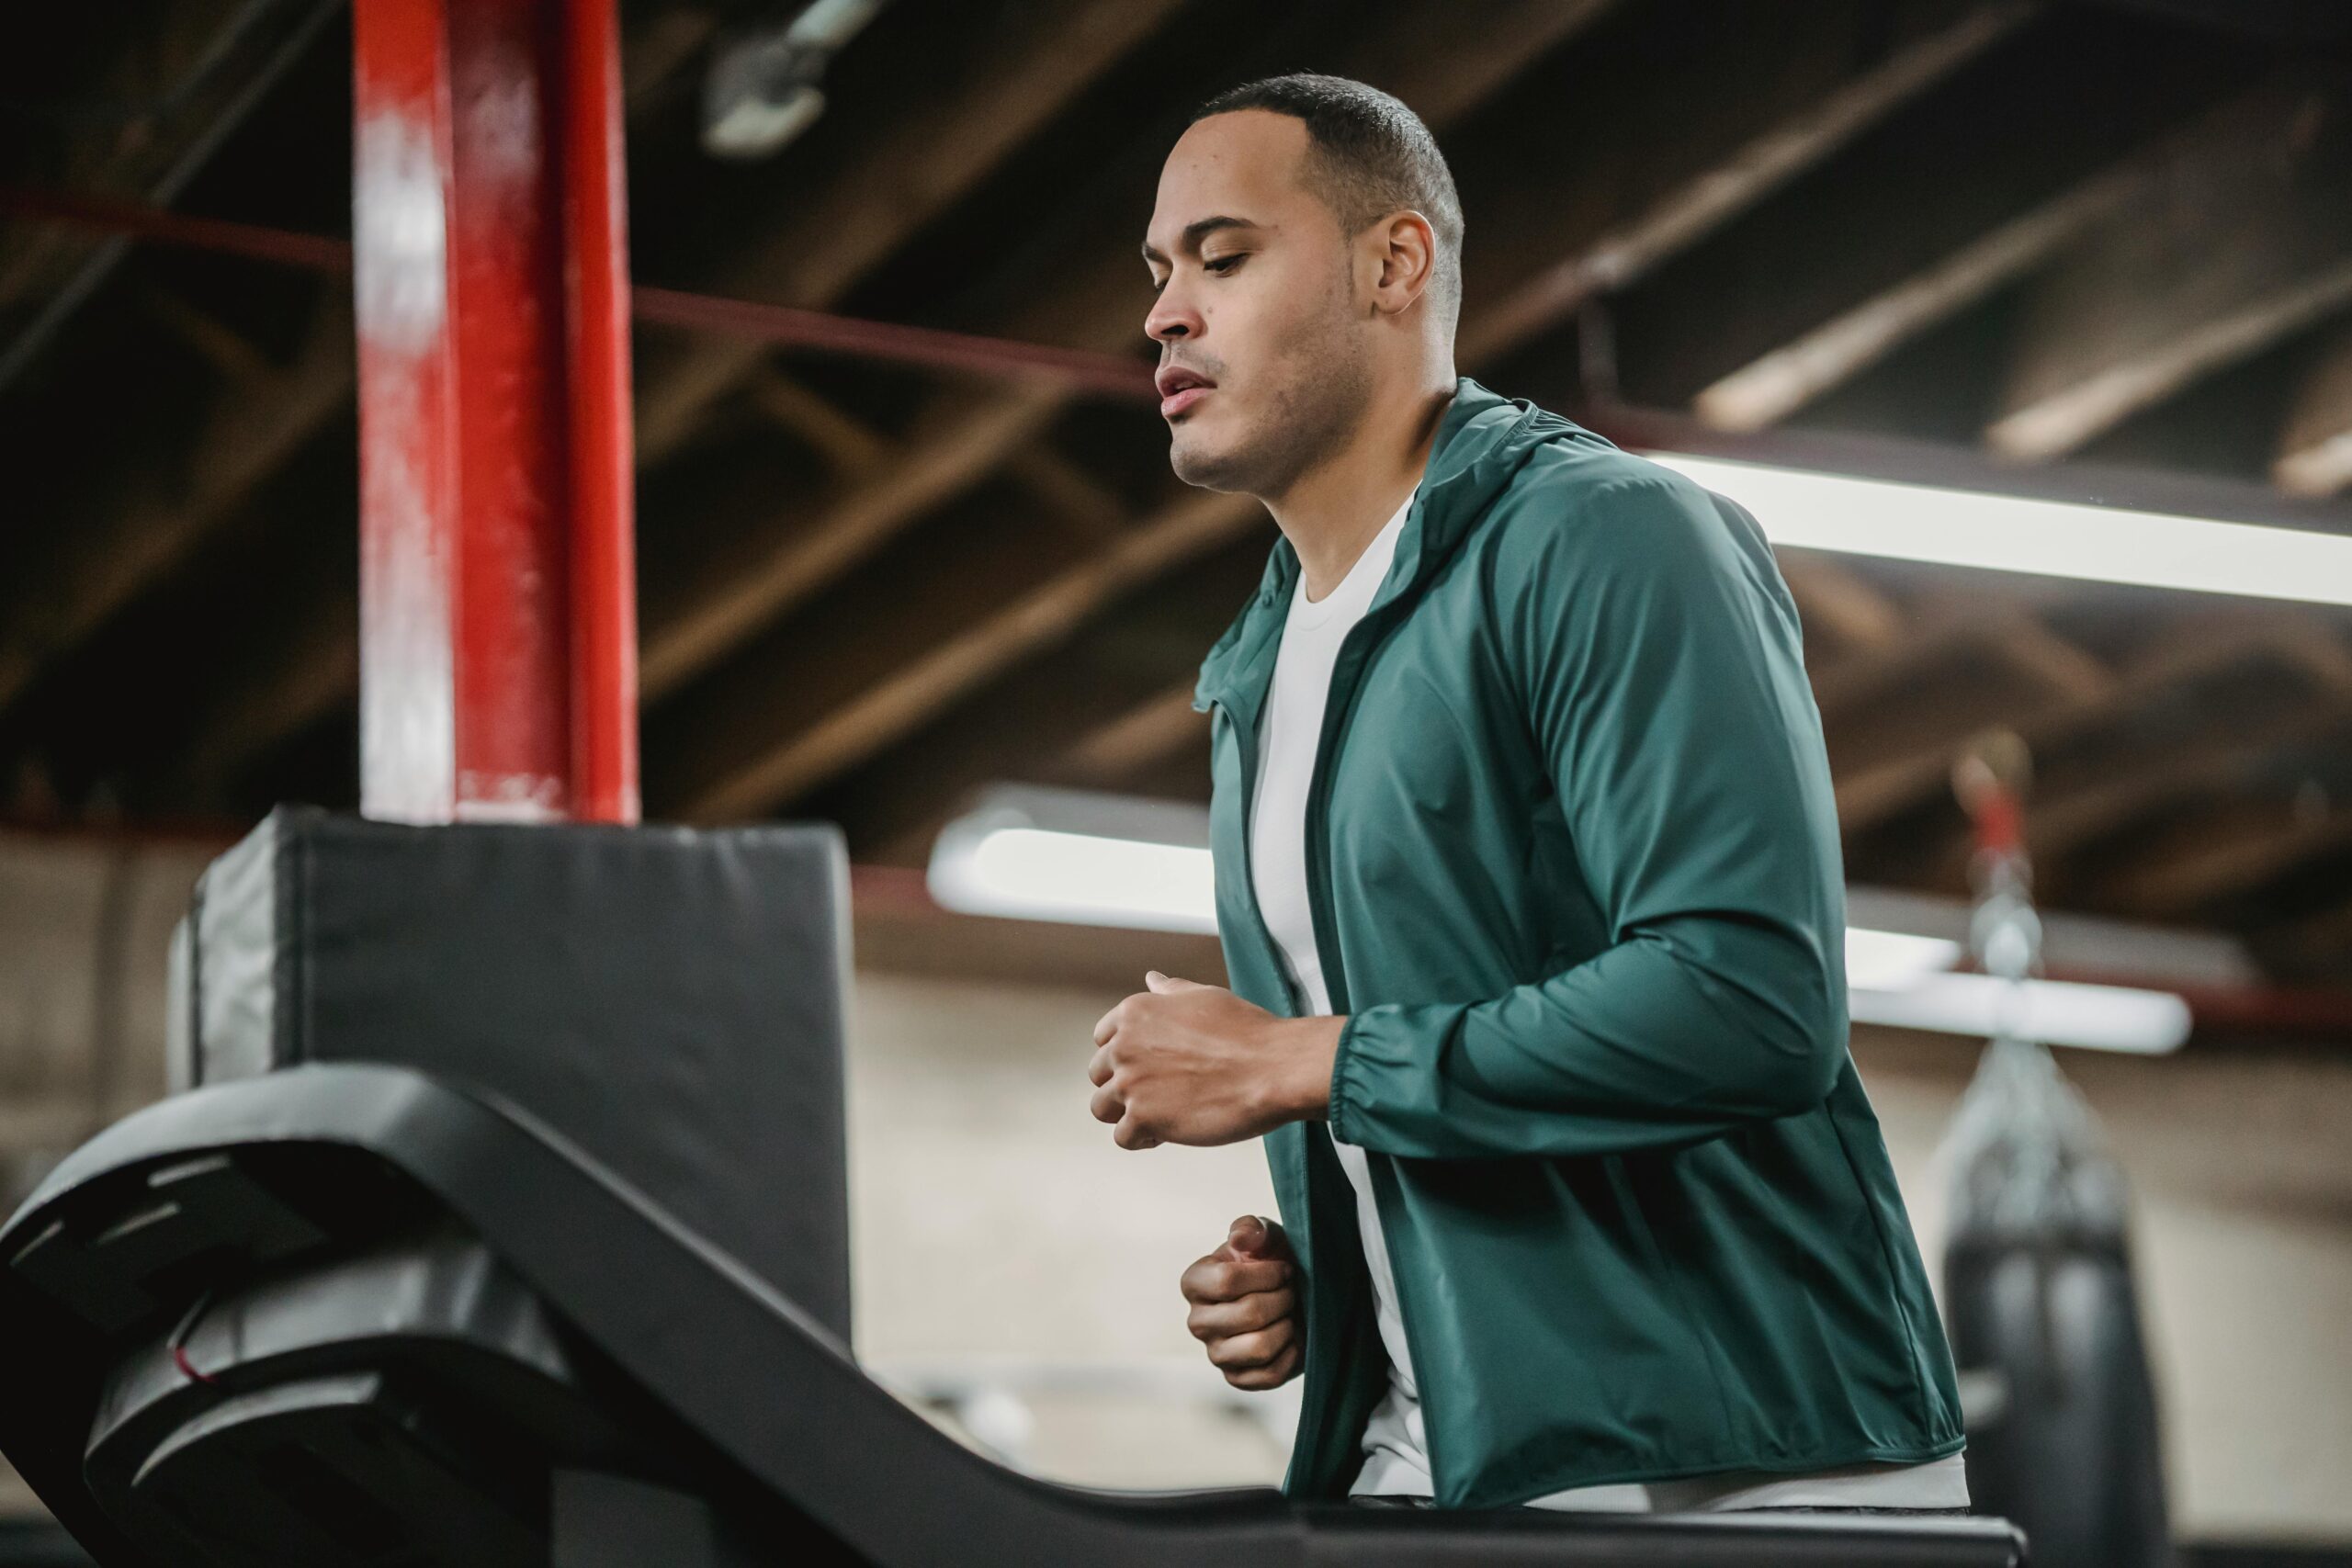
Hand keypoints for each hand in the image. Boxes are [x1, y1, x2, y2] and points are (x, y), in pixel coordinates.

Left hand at [1089, 972, 1340, 1148]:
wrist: (1274, 1068)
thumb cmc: (1248, 1032)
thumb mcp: (1204, 997)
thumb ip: (1170, 991)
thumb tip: (1152, 979)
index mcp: (1135, 1013)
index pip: (1102, 1038)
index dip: (1125, 1056)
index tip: (1148, 1066)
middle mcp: (1125, 1046)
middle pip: (1099, 1075)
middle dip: (1123, 1085)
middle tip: (1159, 1093)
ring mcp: (1131, 1083)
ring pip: (1102, 1108)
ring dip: (1126, 1115)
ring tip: (1159, 1116)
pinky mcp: (1143, 1118)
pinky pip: (1122, 1138)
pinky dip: (1141, 1139)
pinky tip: (1166, 1134)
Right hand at [1182, 1215, 1301, 1390]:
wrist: (1290, 1297)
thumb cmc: (1271, 1262)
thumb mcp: (1265, 1237)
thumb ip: (1251, 1230)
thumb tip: (1241, 1239)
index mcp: (1194, 1283)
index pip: (1227, 1281)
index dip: (1267, 1274)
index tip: (1285, 1269)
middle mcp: (1197, 1322)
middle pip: (1249, 1313)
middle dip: (1283, 1299)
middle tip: (1292, 1291)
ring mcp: (1216, 1354)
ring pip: (1260, 1346)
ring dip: (1287, 1326)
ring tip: (1290, 1314)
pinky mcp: (1236, 1379)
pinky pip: (1270, 1373)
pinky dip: (1291, 1354)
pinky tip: (1292, 1338)